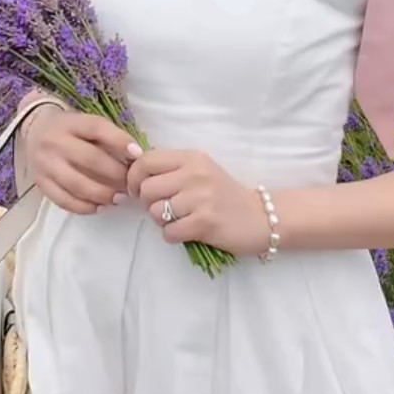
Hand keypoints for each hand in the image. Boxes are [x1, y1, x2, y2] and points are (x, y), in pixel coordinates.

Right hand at [21, 105, 133, 214]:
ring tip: (120, 197)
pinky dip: (85, 207)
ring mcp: (45, 164)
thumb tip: (135, 157)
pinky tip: (101, 206)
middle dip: (116, 174)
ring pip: (77, 184)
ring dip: (103, 194)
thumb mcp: (86, 124)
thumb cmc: (70, 130)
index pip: (97, 128)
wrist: (35, 132)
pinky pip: (64, 200)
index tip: (138, 155)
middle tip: (131, 183)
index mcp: (69, 123)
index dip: (120, 141)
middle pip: (90, 159)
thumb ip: (108, 137)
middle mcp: (54, 142)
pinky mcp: (41, 183)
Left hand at [124, 146, 271, 256]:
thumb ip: (171, 170)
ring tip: (178, 220)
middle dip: (148, 203)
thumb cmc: (224, 195)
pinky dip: (173, 236)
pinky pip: (169, 232)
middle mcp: (195, 174)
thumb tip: (133, 177)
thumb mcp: (200, 171)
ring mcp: (201, 198)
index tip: (139, 190)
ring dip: (161, 221)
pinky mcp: (205, 223)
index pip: (146, 161)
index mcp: (192, 158)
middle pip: (146, 189)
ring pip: (156, 212)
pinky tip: (187, 231)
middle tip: (163, 208)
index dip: (134, 178)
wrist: (261, 217)